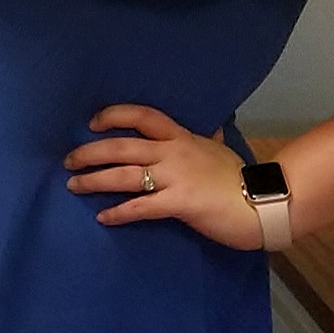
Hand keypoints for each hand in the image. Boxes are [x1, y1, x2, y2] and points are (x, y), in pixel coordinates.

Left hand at [64, 104, 265, 250]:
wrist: (265, 204)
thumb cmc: (240, 179)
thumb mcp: (219, 150)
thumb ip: (207, 139)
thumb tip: (213, 127)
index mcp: (181, 137)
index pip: (142, 115)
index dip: (113, 115)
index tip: (92, 123)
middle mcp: (173, 152)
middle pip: (121, 146)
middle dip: (89, 153)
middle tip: (68, 161)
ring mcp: (176, 177)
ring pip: (123, 174)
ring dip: (93, 180)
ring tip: (74, 186)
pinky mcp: (179, 203)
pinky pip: (140, 206)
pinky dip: (118, 212)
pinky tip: (103, 217)